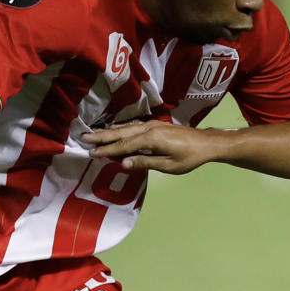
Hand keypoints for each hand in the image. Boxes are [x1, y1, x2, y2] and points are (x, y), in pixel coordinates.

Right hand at [83, 120, 221, 173]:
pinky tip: (114, 129)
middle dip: (101, 136)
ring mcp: (152, 125)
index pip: (124, 145)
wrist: (205, 143)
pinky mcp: (155, 125)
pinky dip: (120, 128)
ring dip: (108, 131)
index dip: (107, 150)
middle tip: (83, 138)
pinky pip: (133, 125)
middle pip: (121, 133)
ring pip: (125, 127)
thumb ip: (145, 162)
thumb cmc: (189, 157)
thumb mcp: (168, 165)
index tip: (91, 153)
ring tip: (93, 133)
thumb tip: (124, 163)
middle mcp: (149, 128)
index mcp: (151, 139)